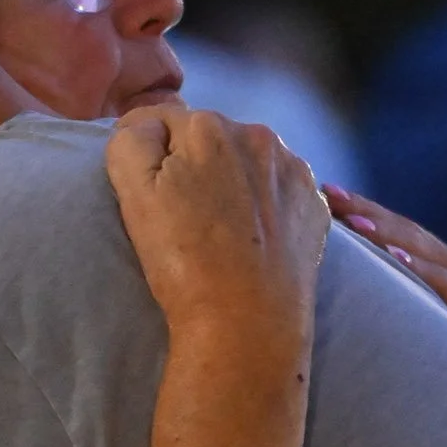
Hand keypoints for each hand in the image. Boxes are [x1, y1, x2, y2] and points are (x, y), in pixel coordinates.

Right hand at [105, 106, 328, 347]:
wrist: (246, 324)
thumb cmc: (182, 262)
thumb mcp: (134, 194)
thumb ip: (132, 140)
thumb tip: (147, 126)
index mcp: (208, 126)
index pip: (163, 121)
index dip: (150, 156)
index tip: (151, 195)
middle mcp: (257, 135)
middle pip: (210, 138)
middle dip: (195, 163)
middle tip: (185, 216)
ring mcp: (293, 170)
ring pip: (248, 161)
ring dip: (233, 180)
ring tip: (222, 228)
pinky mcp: (315, 204)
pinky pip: (280, 189)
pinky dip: (266, 203)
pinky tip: (254, 236)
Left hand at [325, 184, 446, 433]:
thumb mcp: (418, 349)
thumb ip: (385, 318)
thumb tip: (306, 295)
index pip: (408, 242)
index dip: (369, 216)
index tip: (325, 192)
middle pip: (434, 253)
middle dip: (388, 230)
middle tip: (346, 212)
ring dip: (431, 271)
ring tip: (394, 255)